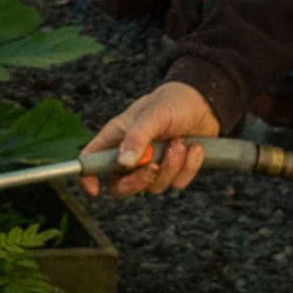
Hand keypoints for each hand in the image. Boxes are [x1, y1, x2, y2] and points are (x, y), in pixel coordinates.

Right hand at [82, 82, 224, 195]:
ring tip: (180, 142)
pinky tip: (194, 147)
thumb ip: (137, 137)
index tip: (94, 190)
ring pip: (153, 187)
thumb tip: (124, 163)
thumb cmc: (172, 102)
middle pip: (120, 186)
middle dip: (138, 182)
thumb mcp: (153, 115)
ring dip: (171, 166)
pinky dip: (189, 167)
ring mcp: (152, 166)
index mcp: (116, 138)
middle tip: (153, 167)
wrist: (205, 104)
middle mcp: (130, 155)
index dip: (88, 177)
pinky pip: (177, 184)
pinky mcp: (173, 172)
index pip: (91, 160)